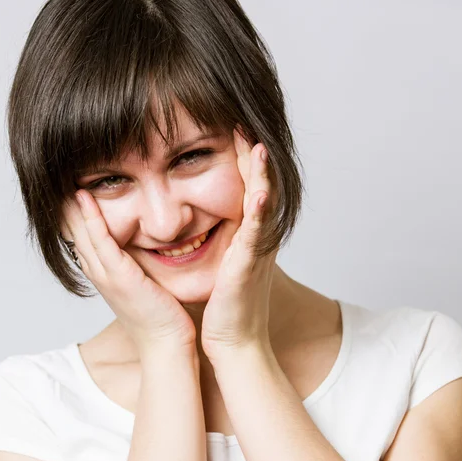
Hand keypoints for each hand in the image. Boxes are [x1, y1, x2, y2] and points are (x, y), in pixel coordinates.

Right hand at [60, 191, 196, 355]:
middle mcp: (99, 275)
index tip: (72, 192)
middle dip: (67, 208)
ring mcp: (106, 275)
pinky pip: (100, 240)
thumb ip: (139, 266)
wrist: (167, 343)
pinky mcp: (119, 275)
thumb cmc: (162, 317)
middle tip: (60, 180)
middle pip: (75, 235)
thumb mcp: (145, 285)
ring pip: (82, 234)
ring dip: (73, 207)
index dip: (75, 217)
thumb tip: (145, 247)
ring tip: (65, 181)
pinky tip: (84, 198)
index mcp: (104, 276)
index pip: (83, 241)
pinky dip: (91, 218)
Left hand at [200, 128, 278, 359]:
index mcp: (247, 233)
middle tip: (245, 121)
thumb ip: (220, 239)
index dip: (241, 158)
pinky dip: (261, 211)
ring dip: (261, 174)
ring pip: (263, 203)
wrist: (234, 339)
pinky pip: (257, 234)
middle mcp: (257, 236)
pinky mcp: (249, 266)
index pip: (245, 187)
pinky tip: (260, 192)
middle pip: (259, 186)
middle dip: (252, 155)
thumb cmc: (226, 304)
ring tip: (256, 143)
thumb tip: (198, 221)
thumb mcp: (224, 262)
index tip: (230, 128)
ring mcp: (256, 249)